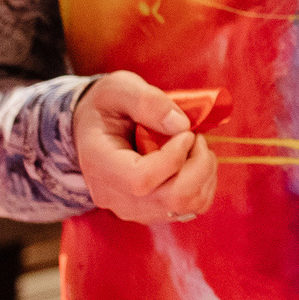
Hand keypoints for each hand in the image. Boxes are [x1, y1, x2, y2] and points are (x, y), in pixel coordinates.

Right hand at [73, 72, 218, 223]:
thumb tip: (180, 125)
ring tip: (195, 146)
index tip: (186, 132)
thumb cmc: (107, 106)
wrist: (94, 128)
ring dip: (204, 173)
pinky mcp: (151, 210)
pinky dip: (204, 183)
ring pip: (186, 206)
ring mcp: (133, 208)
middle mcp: (114, 196)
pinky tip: (194, 161)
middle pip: (172, 199)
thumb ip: (147, 101)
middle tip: (195, 136)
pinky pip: (191, 208)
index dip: (174, 157)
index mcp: (100, 165)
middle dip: (198, 164)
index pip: (142, 180)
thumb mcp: (120, 89)